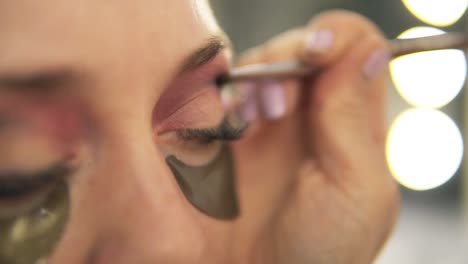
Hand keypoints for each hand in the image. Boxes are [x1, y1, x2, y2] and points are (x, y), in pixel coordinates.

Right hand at [231, 10, 399, 263]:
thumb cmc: (321, 253)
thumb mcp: (356, 191)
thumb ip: (354, 121)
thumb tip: (368, 52)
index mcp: (356, 125)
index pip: (356, 49)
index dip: (336, 39)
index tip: (314, 54)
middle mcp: (317, 116)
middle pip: (306, 48)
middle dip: (288, 59)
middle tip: (276, 104)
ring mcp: (274, 123)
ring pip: (267, 64)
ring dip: (257, 77)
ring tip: (253, 117)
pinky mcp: (237, 134)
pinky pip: (233, 91)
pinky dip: (230, 93)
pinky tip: (232, 118)